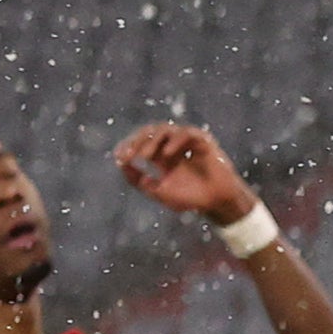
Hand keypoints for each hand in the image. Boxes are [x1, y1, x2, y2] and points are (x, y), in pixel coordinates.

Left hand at [112, 121, 257, 226]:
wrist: (214, 203)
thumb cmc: (189, 198)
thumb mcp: (157, 191)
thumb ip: (138, 180)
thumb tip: (121, 165)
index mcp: (161, 157)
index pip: (141, 144)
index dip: (129, 147)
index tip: (118, 156)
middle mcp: (172, 147)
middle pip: (150, 133)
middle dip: (137, 142)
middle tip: (128, 155)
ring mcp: (187, 142)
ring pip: (165, 130)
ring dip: (152, 141)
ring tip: (144, 157)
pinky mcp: (202, 141)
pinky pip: (186, 133)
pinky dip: (175, 141)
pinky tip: (166, 154)